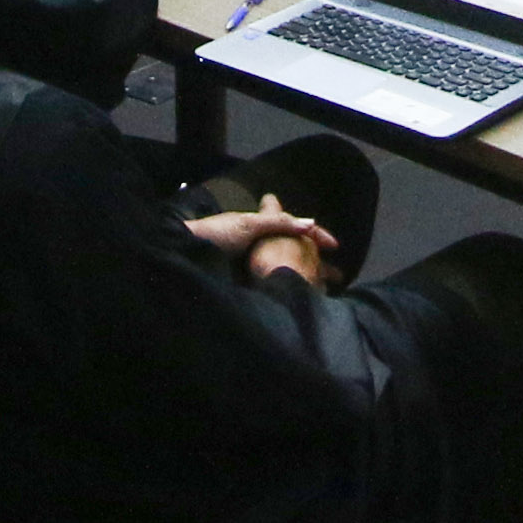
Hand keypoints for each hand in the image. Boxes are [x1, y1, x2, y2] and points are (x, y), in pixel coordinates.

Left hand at [185, 195, 332, 283]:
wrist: (185, 255)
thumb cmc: (215, 235)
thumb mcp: (248, 225)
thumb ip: (278, 223)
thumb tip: (311, 223)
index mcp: (261, 227)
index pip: (296, 227)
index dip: (316, 235)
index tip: (334, 246)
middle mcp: (260, 244)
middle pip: (294, 252)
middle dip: (316, 264)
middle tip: (337, 279)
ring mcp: (253, 264)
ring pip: (286, 269)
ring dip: (305, 279)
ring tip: (323, 294)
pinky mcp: (246, 282)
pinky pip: (273, 284)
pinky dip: (288, 290)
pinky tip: (298, 299)